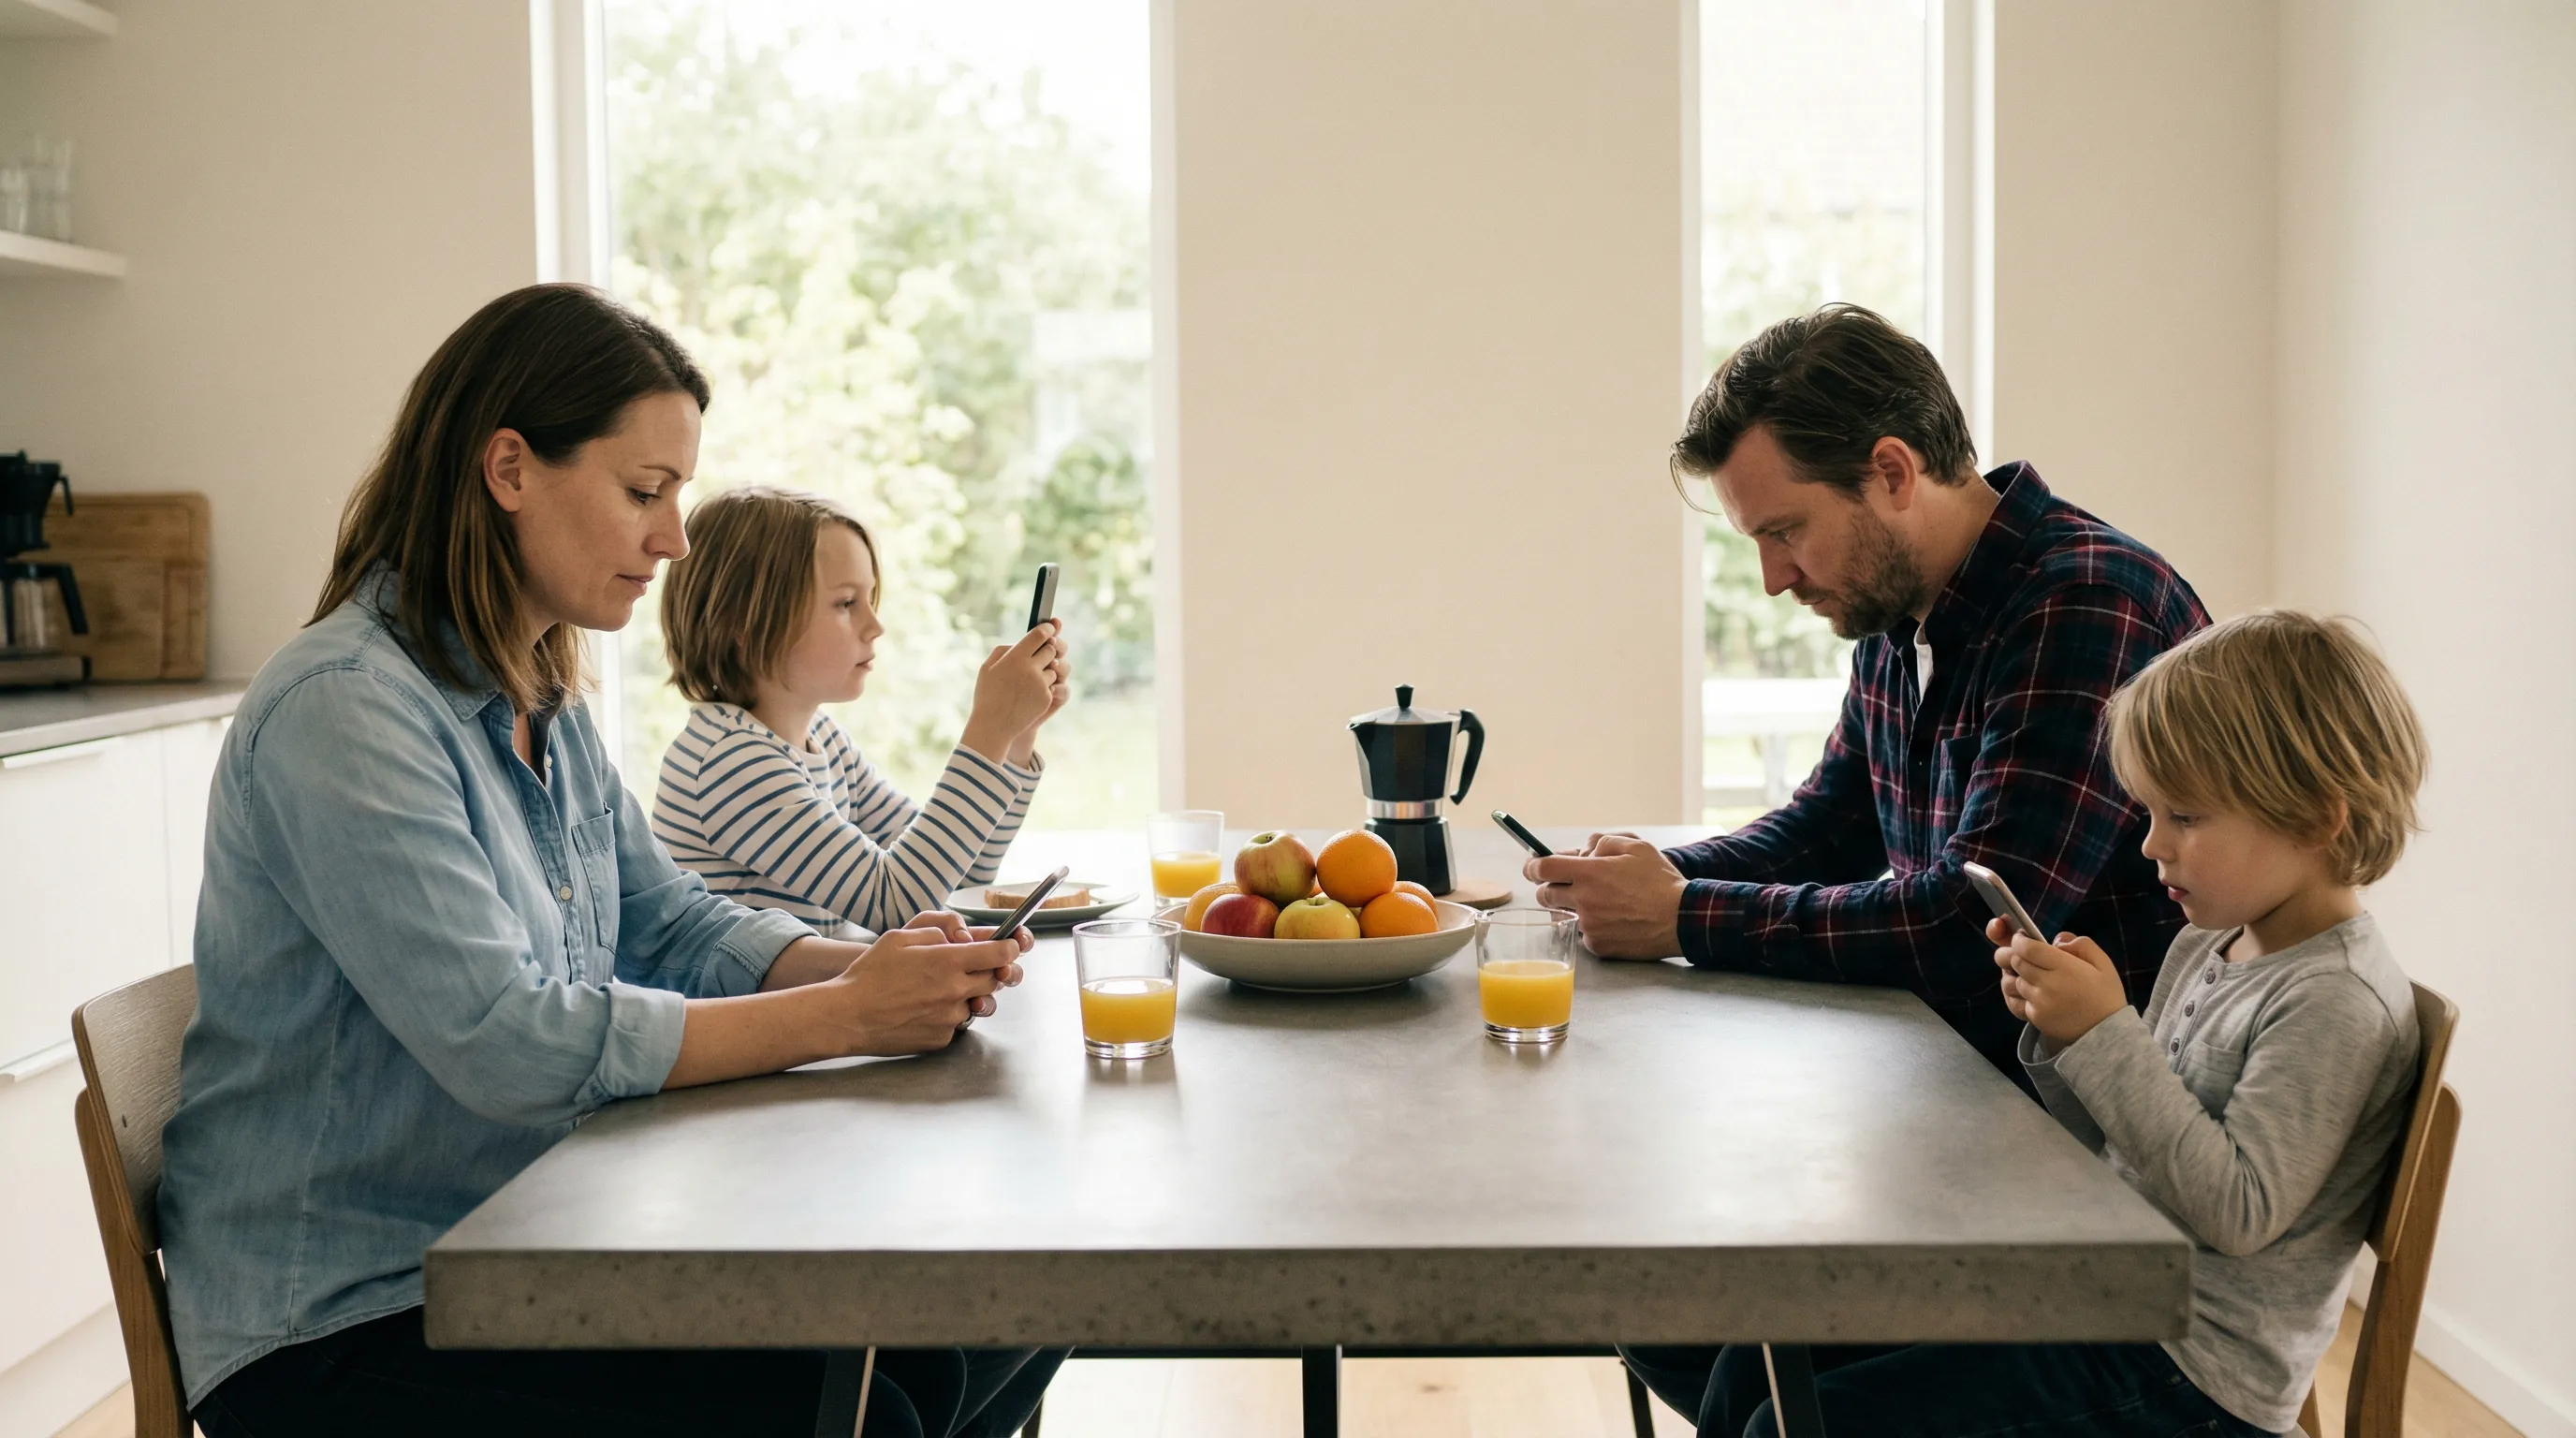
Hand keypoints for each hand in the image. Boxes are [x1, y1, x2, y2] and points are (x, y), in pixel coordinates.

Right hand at [814, 923, 1024, 1054]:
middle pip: (997, 979)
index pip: (1002, 953)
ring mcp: (950, 1018)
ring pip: (978, 1003)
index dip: (1011, 946)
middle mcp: (955, 991)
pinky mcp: (941, 1039)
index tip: (1011, 944)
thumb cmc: (869, 974)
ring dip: (970, 994)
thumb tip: (962, 936)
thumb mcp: (900, 936)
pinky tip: (924, 1009)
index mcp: (948, 961)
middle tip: (974, 966)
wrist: (847, 1016)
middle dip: (992, 971)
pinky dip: (948, 1015)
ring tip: (941, 989)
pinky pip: (957, 1024)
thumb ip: (937, 930)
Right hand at [962, 622, 1059, 762]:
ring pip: (1054, 668)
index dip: (1048, 629)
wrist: (993, 726)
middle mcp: (1031, 668)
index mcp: (1015, 657)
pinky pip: (1053, 685)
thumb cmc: (987, 695)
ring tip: (1028, 681)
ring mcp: (1041, 684)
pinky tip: (1029, 694)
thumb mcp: (987, 668)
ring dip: (1045, 671)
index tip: (1050, 627)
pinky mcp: (1047, 697)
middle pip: (1052, 649)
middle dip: (1047, 650)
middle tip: (1039, 655)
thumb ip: (1004, 650)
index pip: (1040, 635)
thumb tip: (1020, 642)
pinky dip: (1045, 687)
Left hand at [1525, 833, 1685, 958]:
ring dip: (1569, 907)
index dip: (1532, 866)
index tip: (1531, 866)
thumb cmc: (1660, 881)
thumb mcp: (1635, 847)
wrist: (1680, 919)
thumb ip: (1602, 842)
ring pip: (1562, 915)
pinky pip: (1582, 934)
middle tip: (1563, 885)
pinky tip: (1610, 920)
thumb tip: (1582, 851)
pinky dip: (1589, 926)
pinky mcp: (1597, 946)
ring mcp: (1588, 926)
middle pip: (1545, 895)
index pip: (1542, 868)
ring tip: (1594, 903)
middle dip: (1549, 887)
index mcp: (1588, 873)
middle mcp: (1583, 901)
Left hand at [1987, 917, 2126, 1044]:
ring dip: (2018, 975)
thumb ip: (2080, 944)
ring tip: (2031, 974)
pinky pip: (2017, 1000)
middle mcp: (2047, 985)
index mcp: (2064, 968)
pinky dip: (2021, 994)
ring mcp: (2038, 1003)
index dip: (2019, 940)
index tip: (2022, 938)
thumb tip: (2056, 940)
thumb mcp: (2103, 963)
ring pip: (2014, 981)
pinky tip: (2034, 991)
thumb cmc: (2106, 995)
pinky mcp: (2034, 1018)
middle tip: (2024, 954)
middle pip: (2015, 963)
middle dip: (2015, 954)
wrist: (2107, 1033)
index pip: (2027, 948)